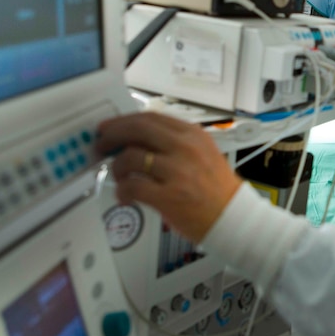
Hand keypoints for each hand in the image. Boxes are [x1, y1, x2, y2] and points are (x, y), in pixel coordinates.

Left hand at [96, 112, 241, 242]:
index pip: (150, 118)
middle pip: (137, 130)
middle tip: (102, 145)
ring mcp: (177, 171)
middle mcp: (185, 148)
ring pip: (130, 157)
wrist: (233, 217)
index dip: (124, 121)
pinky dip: (122, 191)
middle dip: (112, 136)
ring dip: (116, 167)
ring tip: (120, 177)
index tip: (110, 127)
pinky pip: (131, 186)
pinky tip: (126, 197)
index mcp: (193, 135)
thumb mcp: (202, 153)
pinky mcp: (169, 196)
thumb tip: (136, 139)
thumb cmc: (216, 189)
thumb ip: (174, 143)